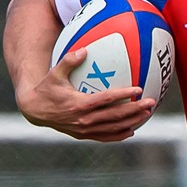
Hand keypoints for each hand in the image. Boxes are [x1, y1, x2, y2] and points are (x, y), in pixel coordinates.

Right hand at [17, 48, 155, 141]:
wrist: (35, 111)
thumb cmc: (46, 88)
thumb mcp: (54, 73)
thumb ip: (68, 61)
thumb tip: (84, 49)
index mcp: (79, 104)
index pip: (106, 99)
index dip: (123, 94)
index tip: (138, 89)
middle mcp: (84, 119)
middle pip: (115, 116)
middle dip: (135, 109)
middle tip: (151, 102)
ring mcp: (85, 129)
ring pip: (113, 128)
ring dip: (132, 121)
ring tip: (146, 114)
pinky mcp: (83, 135)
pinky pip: (105, 137)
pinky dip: (119, 135)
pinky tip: (131, 130)